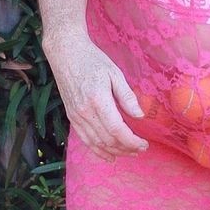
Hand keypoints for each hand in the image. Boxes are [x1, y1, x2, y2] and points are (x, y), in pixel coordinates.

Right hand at [42, 27, 149, 157]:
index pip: (117, 130)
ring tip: (129, 153)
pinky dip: (97, 150)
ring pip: (96, 143)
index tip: (144, 144)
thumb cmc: (92, 60)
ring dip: (114, 152)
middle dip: (126, 148)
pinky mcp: (71, 117)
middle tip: (140, 149)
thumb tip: (140, 116)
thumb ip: (127, 97)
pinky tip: (109, 155)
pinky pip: (85, 139)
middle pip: (107, 140)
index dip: (131, 141)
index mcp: (98, 100)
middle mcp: (85, 112)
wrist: (65, 53)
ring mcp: (76, 116)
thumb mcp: (115, 74)